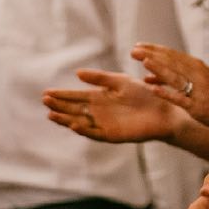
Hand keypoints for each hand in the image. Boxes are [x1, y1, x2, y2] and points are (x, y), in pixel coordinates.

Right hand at [42, 68, 179, 143]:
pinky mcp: (111, 135)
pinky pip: (94, 133)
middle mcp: (99, 112)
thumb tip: (77, 73)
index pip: (77, 97)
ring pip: (80, 122)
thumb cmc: (144, 93)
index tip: (47, 92)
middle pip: (74, 109)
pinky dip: (83, 129)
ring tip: (51, 114)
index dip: (62, 95)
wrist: (163, 108)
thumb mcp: (119, 81)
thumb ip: (100, 78)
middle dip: (60, 105)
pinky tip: (73, 123)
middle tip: (45, 101)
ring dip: (66, 119)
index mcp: (100, 97)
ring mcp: (103, 124)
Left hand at [133, 43, 208, 130]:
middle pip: (171, 62)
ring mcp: (197, 90)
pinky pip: (180, 99)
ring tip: (143, 62)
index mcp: (196, 66)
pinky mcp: (198, 107)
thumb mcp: (198, 79)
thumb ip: (175, 76)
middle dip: (152, 55)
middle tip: (133, 50)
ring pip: (175, 77)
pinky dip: (167, 93)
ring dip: (159, 69)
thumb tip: (148, 74)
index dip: (155, 49)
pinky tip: (153, 89)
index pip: (172, 55)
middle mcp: (196, 75)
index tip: (138, 44)